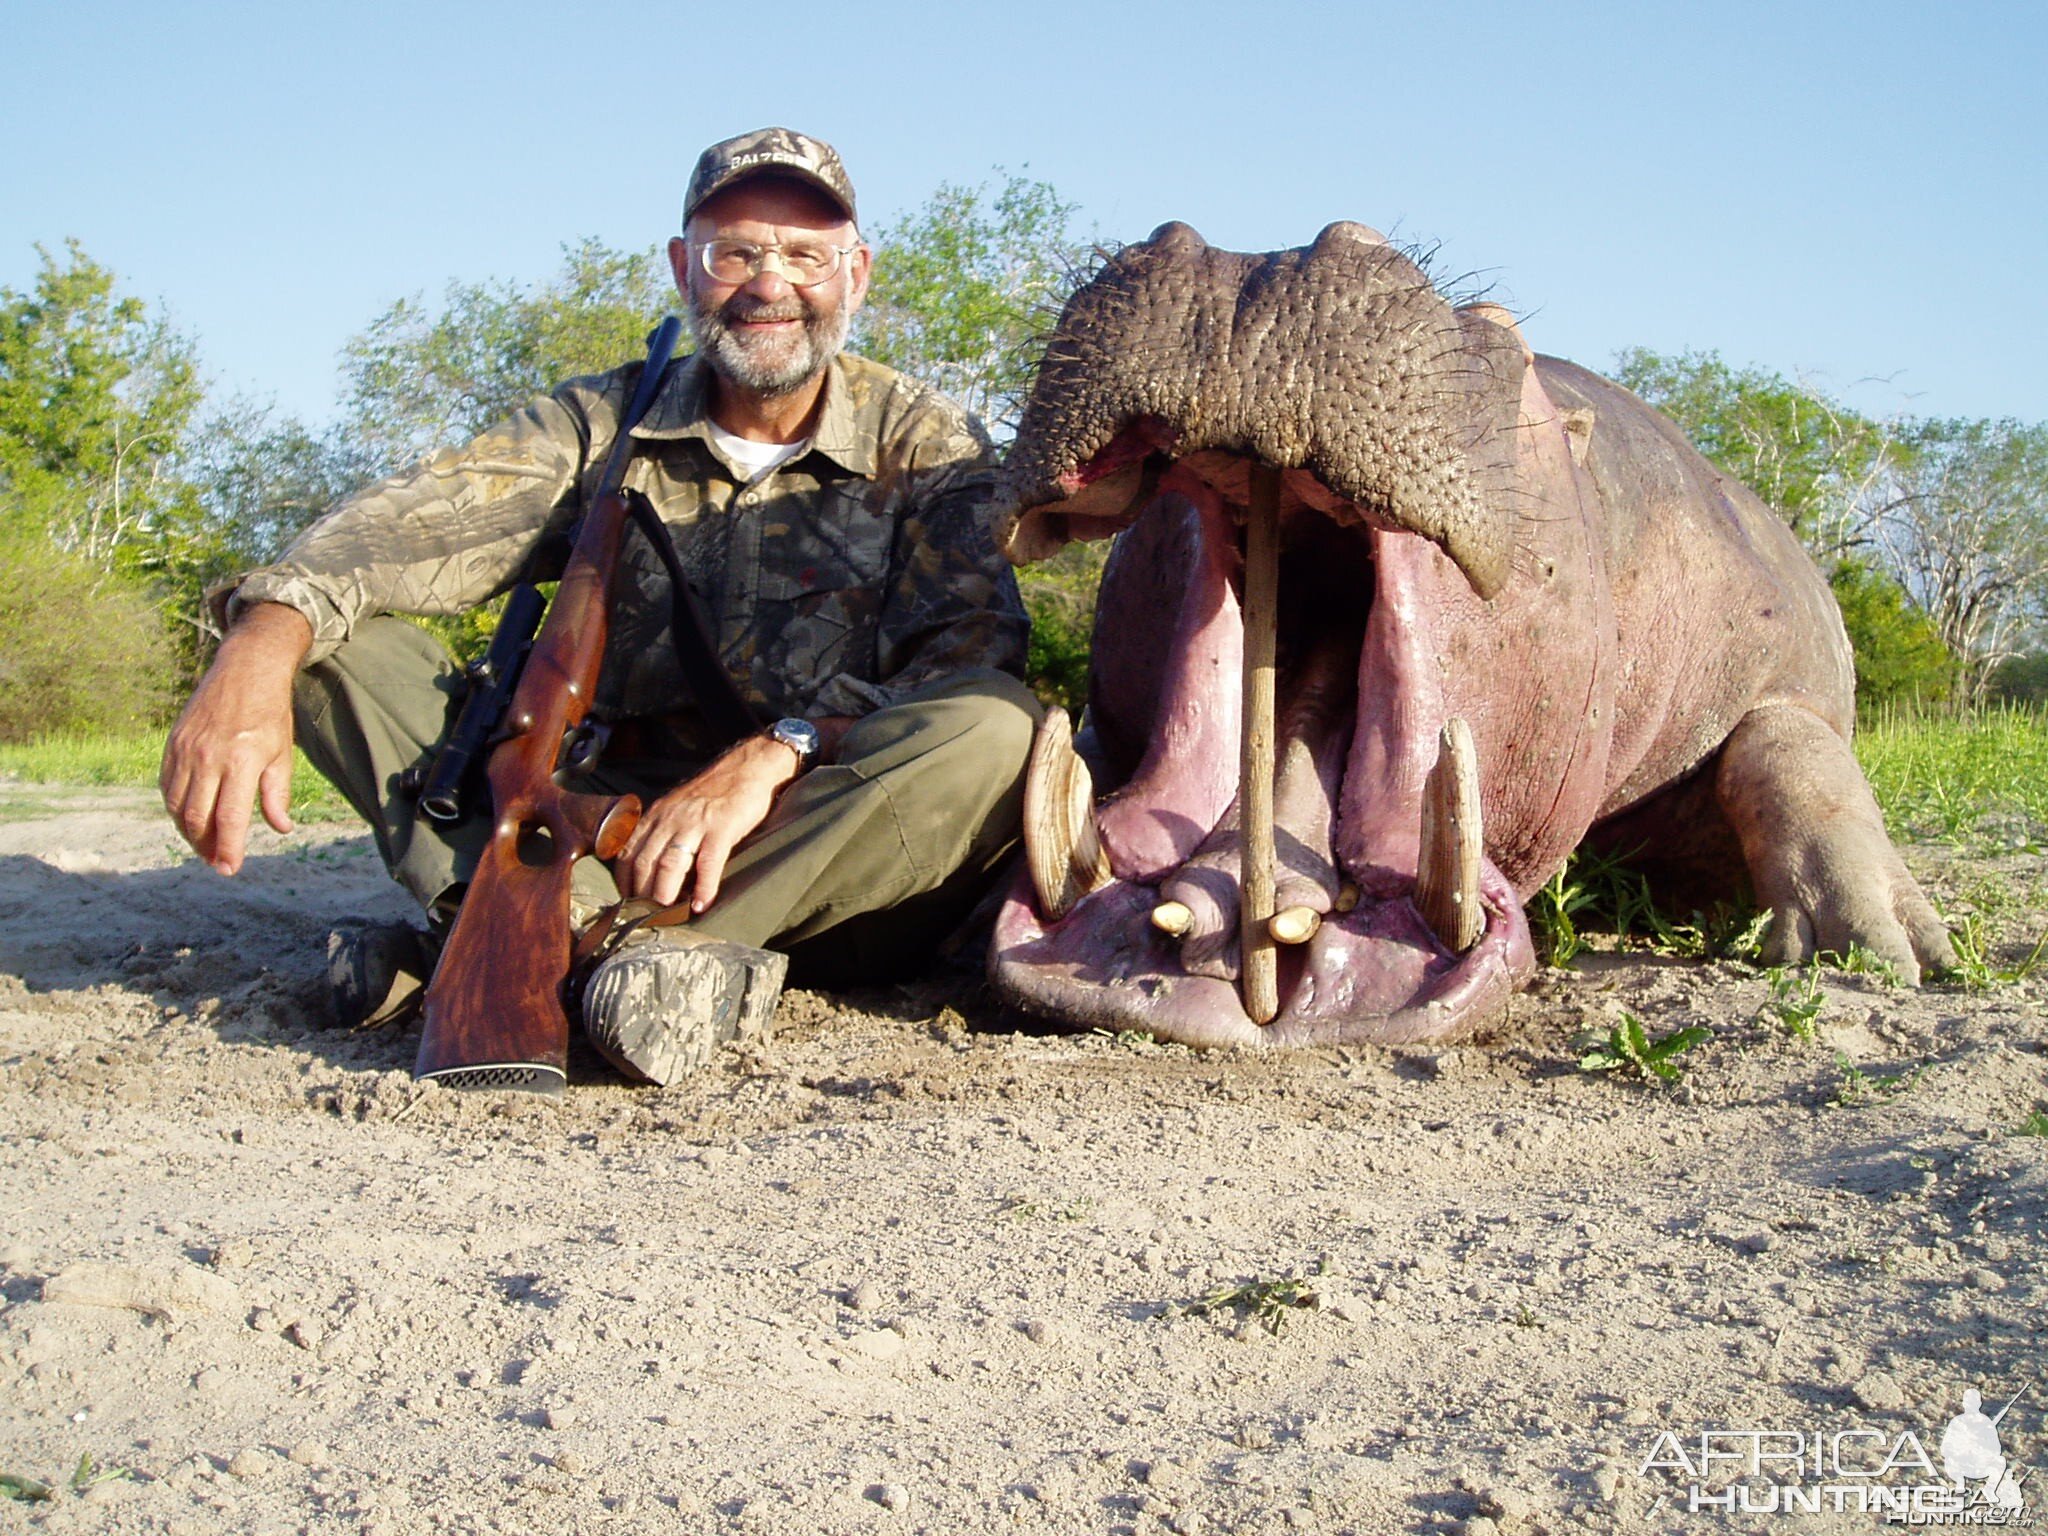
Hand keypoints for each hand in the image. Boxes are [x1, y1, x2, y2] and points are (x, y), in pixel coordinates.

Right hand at [159, 603, 312, 874]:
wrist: (245, 670)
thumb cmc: (270, 714)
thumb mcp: (282, 754)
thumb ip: (277, 794)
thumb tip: (280, 828)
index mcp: (243, 760)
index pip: (231, 816)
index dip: (228, 847)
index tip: (229, 869)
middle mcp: (210, 756)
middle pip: (197, 816)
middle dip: (206, 846)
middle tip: (217, 862)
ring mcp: (187, 750)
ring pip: (176, 805)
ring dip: (188, 832)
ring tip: (205, 845)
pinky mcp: (173, 744)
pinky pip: (166, 786)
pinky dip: (175, 808)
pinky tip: (189, 818)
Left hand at [614, 734, 803, 912]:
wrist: (748, 767)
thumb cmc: (715, 791)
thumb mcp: (678, 806)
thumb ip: (663, 830)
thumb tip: (653, 865)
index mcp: (657, 814)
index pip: (628, 852)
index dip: (624, 881)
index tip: (627, 900)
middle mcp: (670, 818)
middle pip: (645, 862)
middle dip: (641, 894)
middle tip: (644, 915)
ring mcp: (696, 823)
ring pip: (670, 865)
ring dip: (665, 894)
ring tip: (667, 914)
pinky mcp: (722, 828)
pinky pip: (708, 863)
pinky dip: (704, 887)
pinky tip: (701, 904)